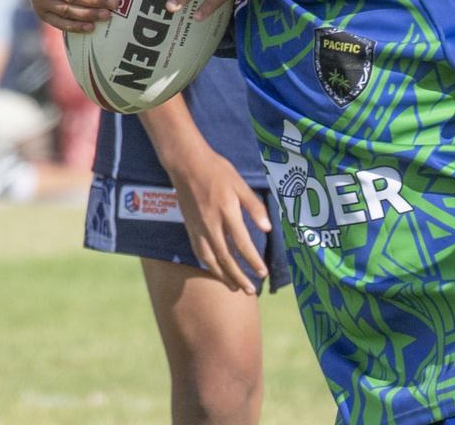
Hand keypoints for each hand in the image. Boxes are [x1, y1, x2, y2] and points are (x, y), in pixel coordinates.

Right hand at [168, 148, 271, 294]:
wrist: (186, 164)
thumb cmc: (218, 171)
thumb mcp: (241, 184)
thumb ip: (254, 207)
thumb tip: (268, 229)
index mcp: (227, 212)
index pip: (242, 244)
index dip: (253, 261)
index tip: (263, 273)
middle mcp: (211, 224)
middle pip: (225, 258)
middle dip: (238, 276)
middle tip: (249, 290)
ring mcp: (197, 227)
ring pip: (210, 259)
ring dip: (222, 275)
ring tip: (234, 287)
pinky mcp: (189, 227)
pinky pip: (199, 251)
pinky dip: (208, 265)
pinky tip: (215, 271)